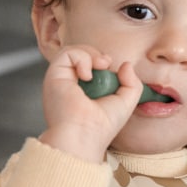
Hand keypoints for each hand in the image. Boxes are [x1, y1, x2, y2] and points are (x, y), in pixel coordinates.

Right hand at [39, 47, 142, 161]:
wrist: (84, 135)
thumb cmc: (102, 126)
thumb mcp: (125, 102)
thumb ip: (131, 83)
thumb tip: (126, 64)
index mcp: (83, 90)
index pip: (91, 66)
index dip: (102, 61)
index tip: (112, 69)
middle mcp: (70, 84)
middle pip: (81, 55)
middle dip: (97, 54)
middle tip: (106, 64)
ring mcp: (61, 79)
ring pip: (74, 51)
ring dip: (90, 54)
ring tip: (100, 66)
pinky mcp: (55, 75)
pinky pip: (67, 53)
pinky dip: (81, 58)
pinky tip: (87, 75)